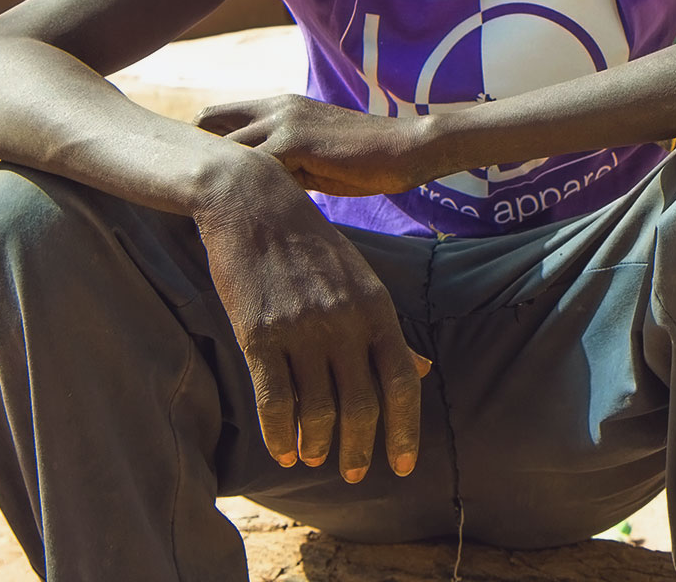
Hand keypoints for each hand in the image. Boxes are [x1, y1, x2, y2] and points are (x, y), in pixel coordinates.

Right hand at [194, 164, 430, 482]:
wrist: (252, 201)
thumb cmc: (310, 244)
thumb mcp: (362, 279)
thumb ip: (389, 329)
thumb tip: (424, 369)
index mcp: (377, 307)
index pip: (403, 381)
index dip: (405, 429)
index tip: (403, 465)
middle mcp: (345, 321)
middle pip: (362, 404)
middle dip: (360, 448)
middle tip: (353, 474)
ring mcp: (302, 328)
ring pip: (319, 407)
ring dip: (320, 443)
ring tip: (317, 459)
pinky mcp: (259, 332)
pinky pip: (274, 398)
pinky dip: (279, 432)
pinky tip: (283, 451)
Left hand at [197, 94, 433, 196]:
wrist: (406, 148)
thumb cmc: (367, 160)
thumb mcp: (315, 159)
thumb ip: (284, 165)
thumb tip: (256, 194)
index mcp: (280, 107)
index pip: (219, 116)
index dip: (202, 144)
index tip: (191, 174)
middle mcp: (275, 107)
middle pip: (208, 122)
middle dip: (194, 155)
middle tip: (179, 192)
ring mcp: (282, 121)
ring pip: (224, 148)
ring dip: (212, 176)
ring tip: (194, 207)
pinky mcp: (292, 141)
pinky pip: (249, 167)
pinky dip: (237, 190)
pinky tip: (231, 214)